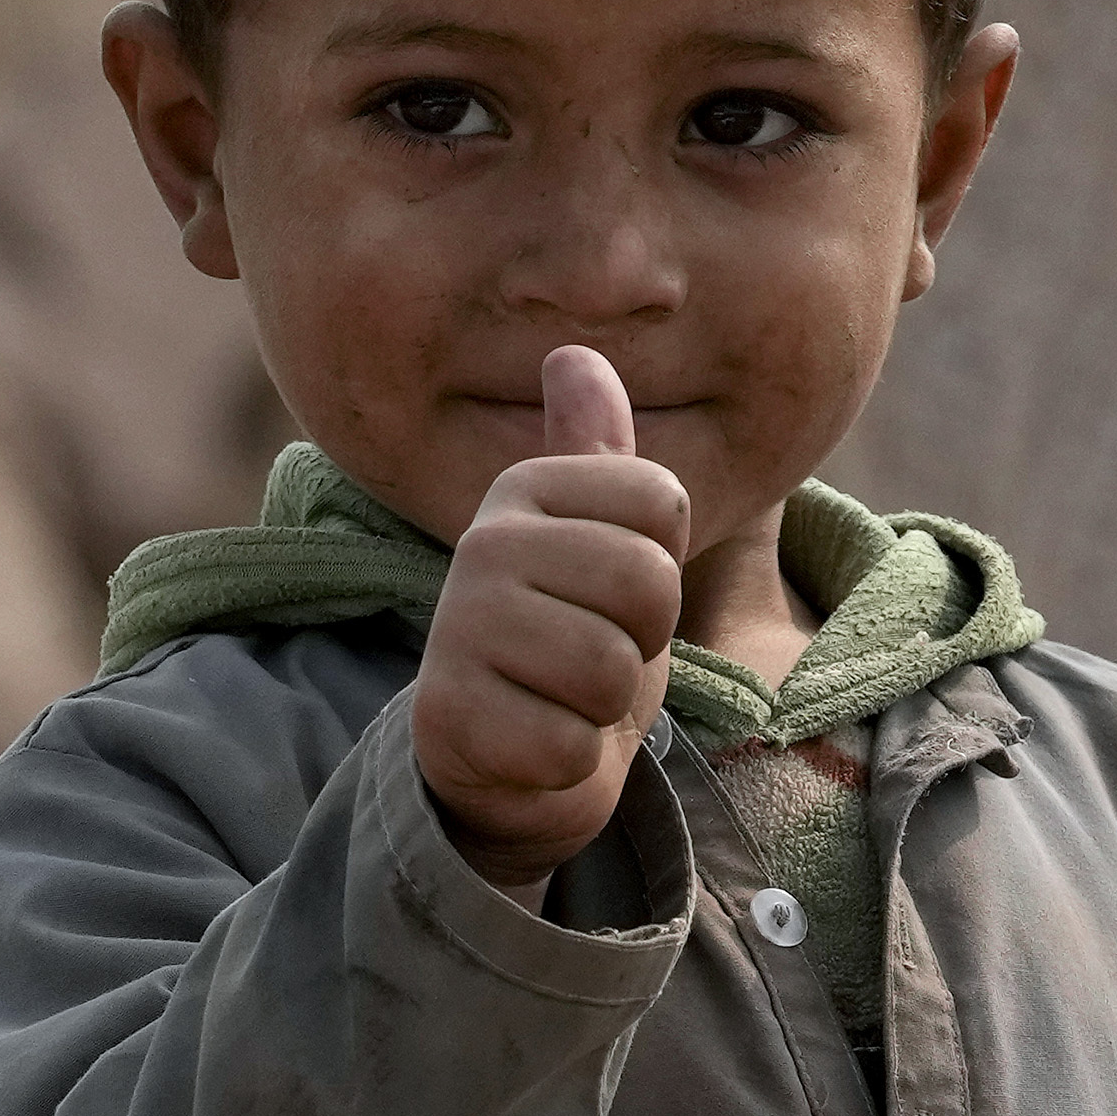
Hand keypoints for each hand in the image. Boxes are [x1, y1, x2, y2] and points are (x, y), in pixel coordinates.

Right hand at [412, 345, 691, 887]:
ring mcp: (458, 629)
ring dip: (606, 705)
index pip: (665, 500)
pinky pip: (573, 743)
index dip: (665, 564)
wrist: (507, 761)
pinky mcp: (451, 718)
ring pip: (611, 668)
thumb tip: (573, 354)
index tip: (615, 593)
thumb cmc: (569, 641)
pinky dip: (569, 760)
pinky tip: (535, 745)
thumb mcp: (597, 541)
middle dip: (641, 640)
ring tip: (564, 698)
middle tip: (597, 654)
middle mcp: (482, 545)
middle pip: (646, 582)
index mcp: (525, 489)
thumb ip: (596, 455)